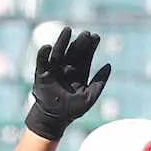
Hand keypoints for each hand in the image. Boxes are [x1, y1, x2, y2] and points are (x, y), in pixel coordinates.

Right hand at [24, 26, 111, 140]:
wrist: (54, 119)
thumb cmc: (72, 110)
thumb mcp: (90, 97)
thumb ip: (99, 82)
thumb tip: (109, 65)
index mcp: (78, 73)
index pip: (85, 56)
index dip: (91, 47)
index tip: (96, 37)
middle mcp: (66, 68)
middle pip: (74, 51)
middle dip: (80, 42)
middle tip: (86, 34)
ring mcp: (54, 69)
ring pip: (58, 52)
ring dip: (62, 41)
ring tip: (68, 30)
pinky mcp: (42, 73)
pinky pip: (41, 61)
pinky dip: (43, 54)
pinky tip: (48, 47)